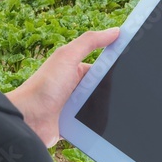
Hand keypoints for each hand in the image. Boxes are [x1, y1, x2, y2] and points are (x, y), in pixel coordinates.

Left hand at [5, 28, 119, 146]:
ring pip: (101, 109)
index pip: (103, 67)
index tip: (134, 70)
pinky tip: (106, 130)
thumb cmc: (43, 86)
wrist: (27, 119)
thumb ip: (90, 42)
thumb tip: (115, 31)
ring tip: (118, 116)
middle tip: (127, 99)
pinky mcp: (73, 126)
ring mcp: (75, 108)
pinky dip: (98, 128)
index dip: (117, 67)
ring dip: (106, 112)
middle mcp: (76, 88)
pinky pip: (93, 126)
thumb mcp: (67, 57)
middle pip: (104, 90)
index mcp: (75, 70)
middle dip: (113, 94)